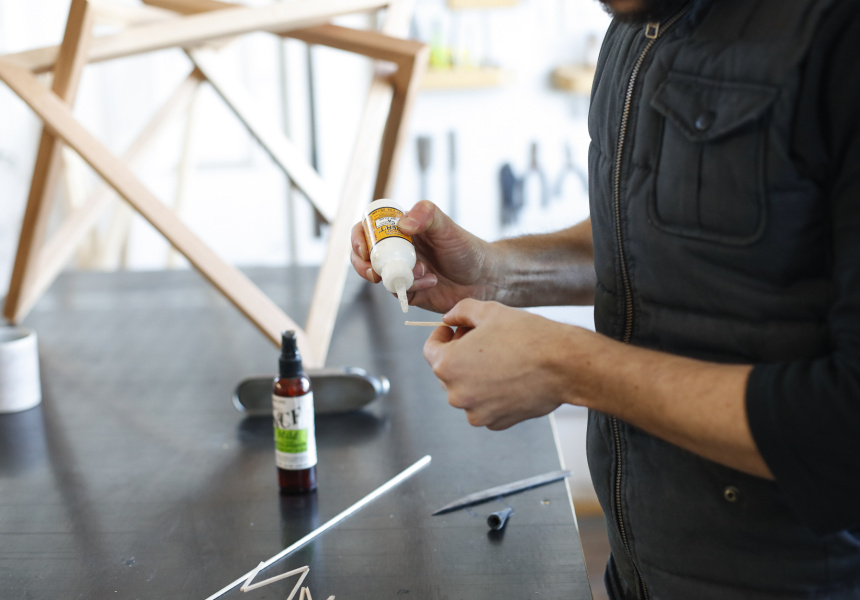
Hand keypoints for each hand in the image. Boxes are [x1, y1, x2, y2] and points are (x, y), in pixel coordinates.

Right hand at [350, 201, 495, 313]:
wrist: (485, 278)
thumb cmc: (466, 247)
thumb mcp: (447, 226)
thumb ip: (426, 215)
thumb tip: (401, 224)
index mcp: (401, 231)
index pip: (369, 230)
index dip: (359, 238)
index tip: (364, 247)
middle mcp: (397, 251)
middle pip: (365, 256)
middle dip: (364, 264)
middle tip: (375, 271)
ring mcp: (401, 272)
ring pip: (379, 277)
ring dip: (394, 276)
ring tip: (421, 272)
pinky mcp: (409, 292)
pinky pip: (398, 292)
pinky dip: (411, 287)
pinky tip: (432, 281)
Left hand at [423, 299, 575, 429]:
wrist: (563, 365)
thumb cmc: (527, 337)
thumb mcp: (489, 311)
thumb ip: (460, 311)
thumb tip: (449, 318)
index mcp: (448, 365)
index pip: (430, 349)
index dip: (442, 335)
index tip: (455, 329)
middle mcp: (456, 393)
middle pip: (448, 370)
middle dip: (460, 353)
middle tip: (483, 339)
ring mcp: (476, 412)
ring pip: (467, 389)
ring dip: (476, 374)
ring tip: (501, 358)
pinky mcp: (495, 422)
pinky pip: (484, 405)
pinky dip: (492, 393)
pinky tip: (511, 377)